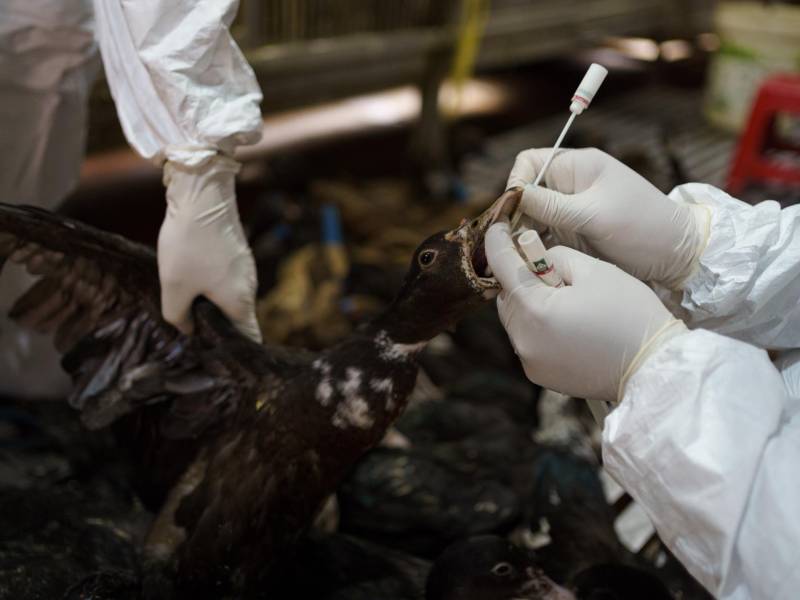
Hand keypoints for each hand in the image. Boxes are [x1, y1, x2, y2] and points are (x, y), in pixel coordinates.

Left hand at [158, 155, 261, 342]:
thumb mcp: (174, 287)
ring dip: (213, 307)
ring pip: (231, 300)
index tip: (219, 361)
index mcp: (240, 303)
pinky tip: (190, 282)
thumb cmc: (189, 245)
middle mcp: (249, 288)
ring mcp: (245, 269)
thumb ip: (178, 317)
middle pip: (239, 321)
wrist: (202, 196)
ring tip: (186, 309)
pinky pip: (228, 282)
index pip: (250, 339)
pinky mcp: (237, 255)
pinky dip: (213, 289)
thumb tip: (188, 328)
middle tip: (191, 336)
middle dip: (218, 331)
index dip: (237, 354)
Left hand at [485, 221, 683, 401]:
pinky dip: (538, 327)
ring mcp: (530, 360)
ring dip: (530, 304)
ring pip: (515, 319)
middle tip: (550, 270)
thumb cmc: (629, 312)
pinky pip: (528, 341)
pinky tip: (567, 323)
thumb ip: (554, 255)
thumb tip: (537, 259)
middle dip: (521, 279)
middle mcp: (524, 339)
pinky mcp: (539, 374)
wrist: (654, 365)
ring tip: (565, 299)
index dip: (497, 242)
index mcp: (535, 309)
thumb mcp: (593, 269)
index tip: (498, 227)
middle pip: (507, 296)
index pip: (501, 266)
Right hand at [508, 148, 709, 289]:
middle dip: (514, 214)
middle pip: (526, 192)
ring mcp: (571, 211)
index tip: (514, 210)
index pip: (530, 162)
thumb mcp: (594, 215)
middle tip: (506, 241)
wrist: (676, 255)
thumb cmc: (642, 226)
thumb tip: (513, 195)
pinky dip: (533, 247)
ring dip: (521, 234)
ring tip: (513, 255)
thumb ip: (552, 206)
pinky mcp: (574, 235)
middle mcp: (571, 186)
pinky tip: (527, 262)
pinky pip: (543, 236)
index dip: (516, 182)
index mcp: (578, 167)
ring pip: (531, 217)